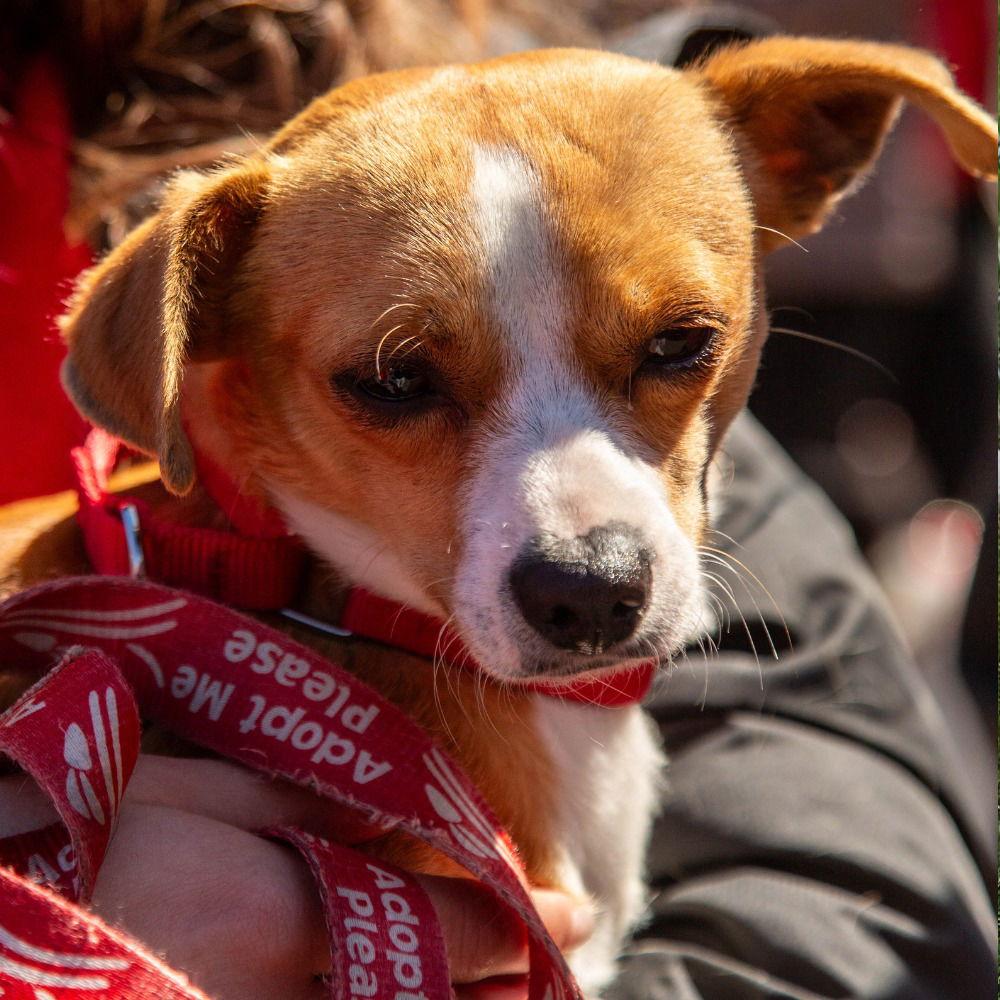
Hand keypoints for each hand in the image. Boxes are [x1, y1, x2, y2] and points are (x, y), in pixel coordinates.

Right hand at [0, 757, 592, 998]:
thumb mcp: (198, 788)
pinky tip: (422, 991)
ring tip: (513, 993)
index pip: (449, 926)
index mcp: (285, 909)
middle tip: (557, 966)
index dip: (525, 920)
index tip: (573, 908)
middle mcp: (287, 995)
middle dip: (513, 985)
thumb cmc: (91, 830)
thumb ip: (304, 799)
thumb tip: (395, 811)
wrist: (12, 909)